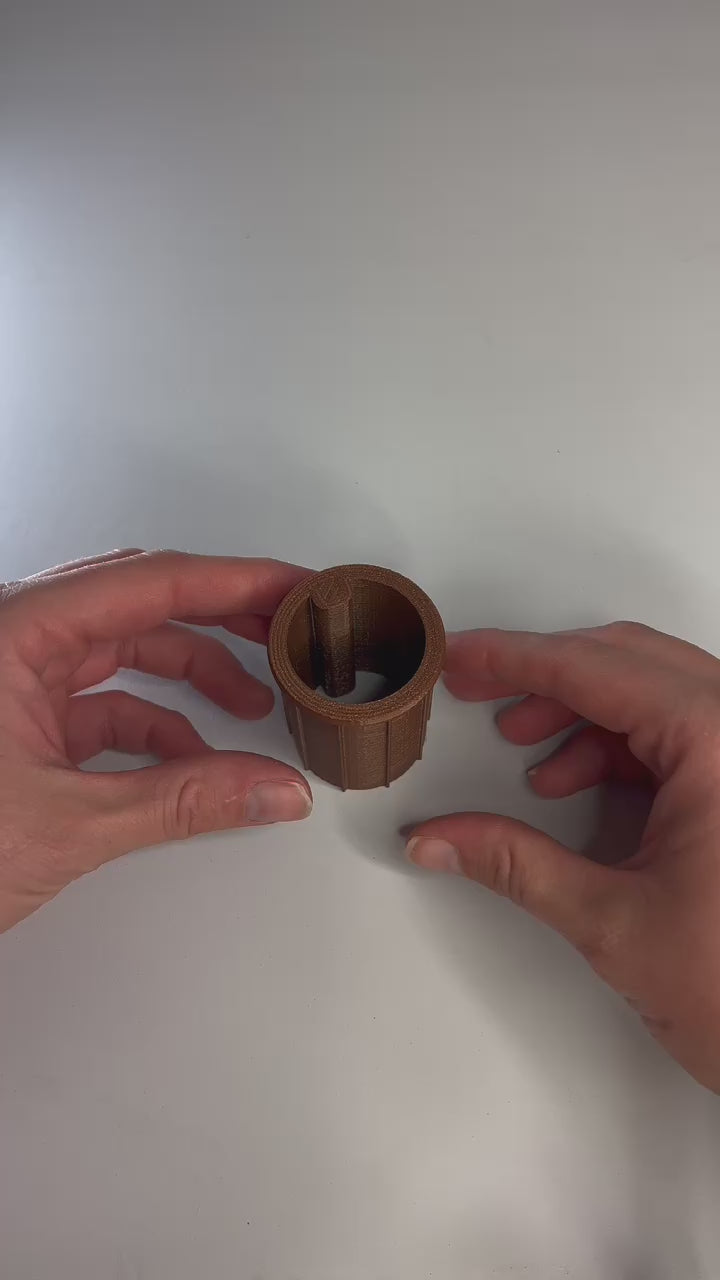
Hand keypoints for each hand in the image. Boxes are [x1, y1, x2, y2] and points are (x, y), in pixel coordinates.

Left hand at [0, 549, 312, 932]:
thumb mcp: (67, 824)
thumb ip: (182, 802)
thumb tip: (272, 790)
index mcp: (14, 632)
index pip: (150, 582)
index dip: (236, 581)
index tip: (296, 588)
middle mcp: (14, 639)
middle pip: (140, 604)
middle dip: (220, 620)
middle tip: (288, 631)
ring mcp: (15, 679)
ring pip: (122, 652)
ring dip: (191, 676)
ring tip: (253, 704)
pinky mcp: (16, 719)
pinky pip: (101, 704)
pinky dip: (153, 727)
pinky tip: (192, 761)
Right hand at [407, 622, 719, 1092]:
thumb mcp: (613, 922)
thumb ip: (514, 866)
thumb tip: (439, 839)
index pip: (599, 669)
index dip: (516, 658)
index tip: (462, 657)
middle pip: (629, 661)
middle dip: (545, 675)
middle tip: (478, 688)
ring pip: (654, 691)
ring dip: (582, 712)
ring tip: (528, 756)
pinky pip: (678, 730)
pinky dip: (619, 744)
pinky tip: (575, 781)